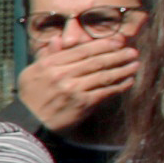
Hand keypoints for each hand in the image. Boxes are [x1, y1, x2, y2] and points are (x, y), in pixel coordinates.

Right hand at [13, 38, 138, 133]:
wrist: (28, 123)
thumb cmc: (30, 97)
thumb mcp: (32, 71)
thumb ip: (47, 55)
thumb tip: (58, 39)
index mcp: (51, 64)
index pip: (82, 50)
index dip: (102, 45)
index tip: (117, 42)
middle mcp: (63, 75)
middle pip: (96, 61)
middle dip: (117, 55)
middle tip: (132, 51)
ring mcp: (73, 90)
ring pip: (103, 76)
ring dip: (122, 69)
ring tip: (135, 64)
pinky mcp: (82, 104)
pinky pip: (105, 92)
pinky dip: (118, 86)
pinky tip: (128, 81)